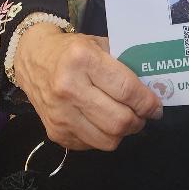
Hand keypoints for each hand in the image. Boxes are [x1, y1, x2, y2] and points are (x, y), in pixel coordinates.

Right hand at [14, 23, 162, 151]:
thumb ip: (123, 65)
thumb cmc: (71, 49)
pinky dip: (103, 136)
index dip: (147, 102)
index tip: (156, 106)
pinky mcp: (55, 133)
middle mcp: (68, 88)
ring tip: (126, 119)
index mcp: (82, 60)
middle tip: (144, 115)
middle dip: (139, 121)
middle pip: (118, 120)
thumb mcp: (98, 45)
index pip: (125, 89)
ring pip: (107, 140)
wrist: (32, 59)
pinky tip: (102, 121)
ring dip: (123, 133)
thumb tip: (151, 88)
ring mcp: (60, 114)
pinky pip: (91, 145)